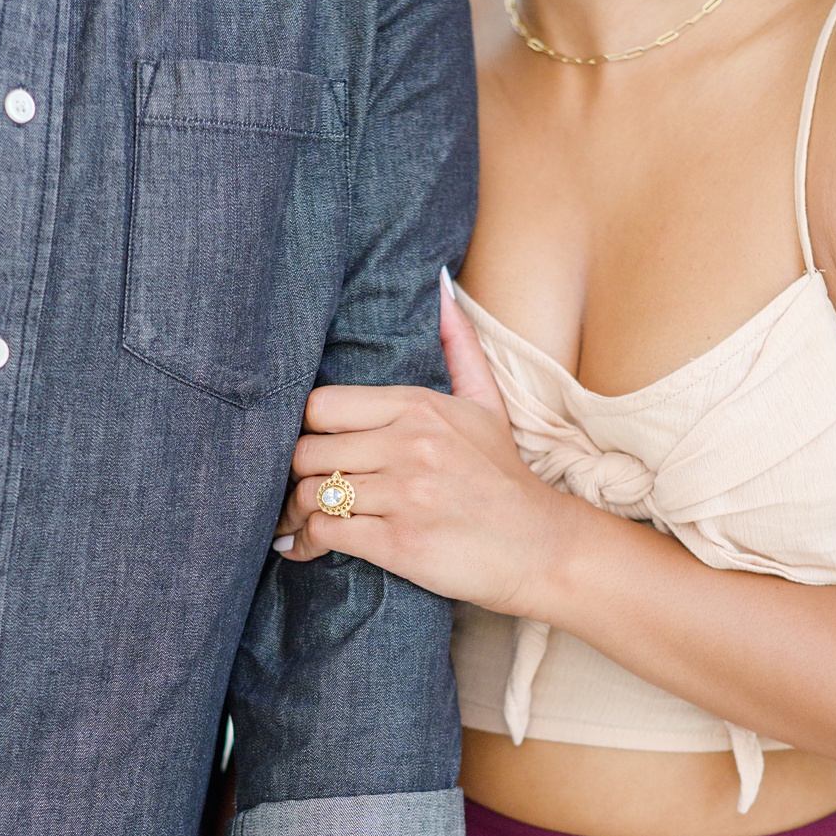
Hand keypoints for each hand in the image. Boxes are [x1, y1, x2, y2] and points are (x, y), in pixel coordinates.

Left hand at [273, 271, 587, 615]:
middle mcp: (410, 446)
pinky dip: (307, 543)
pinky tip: (306, 548)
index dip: (306, 428)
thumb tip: (441, 287)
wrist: (541, 546)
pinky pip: (325, 533)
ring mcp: (404, 495)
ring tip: (297, 521)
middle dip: (295, 473)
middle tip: (299, 487)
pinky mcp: (399, 542)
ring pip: (310, 493)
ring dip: (296, 512)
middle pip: (306, 450)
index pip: (320, 405)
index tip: (313, 445)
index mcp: (419, 407)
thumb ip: (460, 346)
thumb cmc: (504, 476)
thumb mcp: (488, 404)